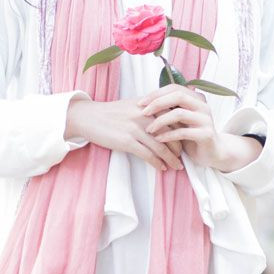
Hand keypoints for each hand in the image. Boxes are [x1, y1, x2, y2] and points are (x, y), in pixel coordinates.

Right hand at [66, 94, 184, 172]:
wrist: (88, 117)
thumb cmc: (110, 112)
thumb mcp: (132, 105)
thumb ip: (149, 109)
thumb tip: (165, 119)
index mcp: (148, 106)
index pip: (173, 118)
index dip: (181, 131)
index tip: (186, 141)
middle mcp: (144, 115)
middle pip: (170, 133)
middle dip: (179, 147)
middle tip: (183, 157)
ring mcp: (136, 128)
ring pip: (161, 146)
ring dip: (171, 159)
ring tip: (177, 166)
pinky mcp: (127, 141)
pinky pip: (147, 155)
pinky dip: (156, 163)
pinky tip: (161, 168)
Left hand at [136, 86, 262, 171]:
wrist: (212, 152)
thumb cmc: (191, 135)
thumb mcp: (180, 120)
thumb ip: (169, 109)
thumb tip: (145, 101)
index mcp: (196, 98)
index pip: (174, 88)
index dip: (156, 94)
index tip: (140, 103)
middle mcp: (202, 106)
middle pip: (178, 96)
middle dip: (157, 103)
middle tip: (143, 113)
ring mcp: (206, 119)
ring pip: (179, 114)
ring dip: (160, 121)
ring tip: (149, 129)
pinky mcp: (206, 134)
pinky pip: (183, 132)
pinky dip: (168, 135)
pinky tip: (158, 139)